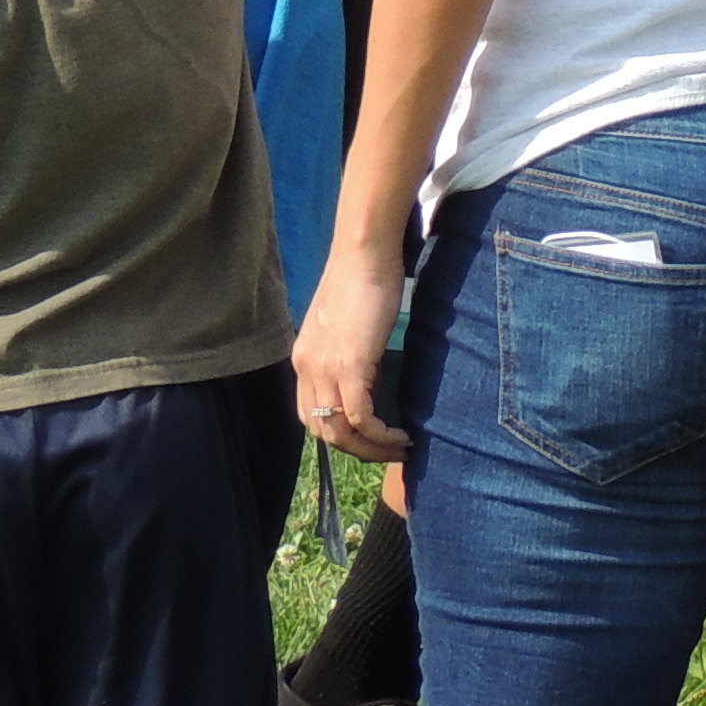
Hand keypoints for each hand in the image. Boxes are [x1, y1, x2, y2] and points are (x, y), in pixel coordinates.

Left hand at [294, 233, 414, 462]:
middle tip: (387, 451)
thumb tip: (369, 379)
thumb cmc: (363, 279)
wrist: (364, 254)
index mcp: (304, 360)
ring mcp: (325, 369)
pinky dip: (380, 434)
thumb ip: (350, 353)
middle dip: (356, 449)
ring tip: (398, 448)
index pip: (311, 415)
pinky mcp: (350, 365)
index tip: (370, 438)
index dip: (340, 434)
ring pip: (339, 431)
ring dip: (370, 448)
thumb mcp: (348, 325)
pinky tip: (401, 435)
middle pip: (322, 432)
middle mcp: (307, 369)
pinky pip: (360, 417)